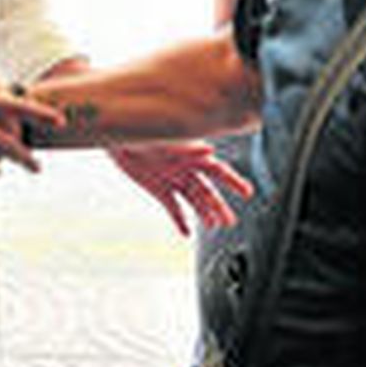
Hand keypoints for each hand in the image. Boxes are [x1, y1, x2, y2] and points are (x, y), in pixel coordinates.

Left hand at [108, 141, 253, 235]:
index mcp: (191, 155)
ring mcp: (172, 180)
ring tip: (213, 226)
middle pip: (207, 190)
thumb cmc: (143, 133)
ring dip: (203, 213)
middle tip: (229, 221)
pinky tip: (186, 232)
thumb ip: (188, 148)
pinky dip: (179, 220)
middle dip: (218, 205)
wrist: (118, 139)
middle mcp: (185, 169)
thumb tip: (210, 150)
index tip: (248, 192)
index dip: (233, 181)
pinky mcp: (158, 189)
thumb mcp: (166, 140)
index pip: (218, 170)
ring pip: (193, 200)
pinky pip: (173, 207)